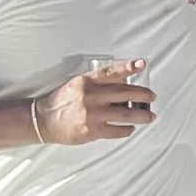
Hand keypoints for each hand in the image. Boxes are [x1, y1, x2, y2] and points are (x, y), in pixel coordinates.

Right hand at [31, 63, 154, 144]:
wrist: (44, 120)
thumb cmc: (62, 101)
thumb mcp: (78, 84)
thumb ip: (99, 83)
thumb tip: (124, 82)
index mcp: (86, 82)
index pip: (110, 73)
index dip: (127, 68)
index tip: (140, 65)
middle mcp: (90, 96)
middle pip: (124, 93)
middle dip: (142, 95)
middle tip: (152, 97)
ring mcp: (92, 114)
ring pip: (125, 113)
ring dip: (141, 115)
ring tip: (150, 116)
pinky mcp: (92, 130)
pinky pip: (116, 130)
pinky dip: (127, 129)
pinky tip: (130, 128)